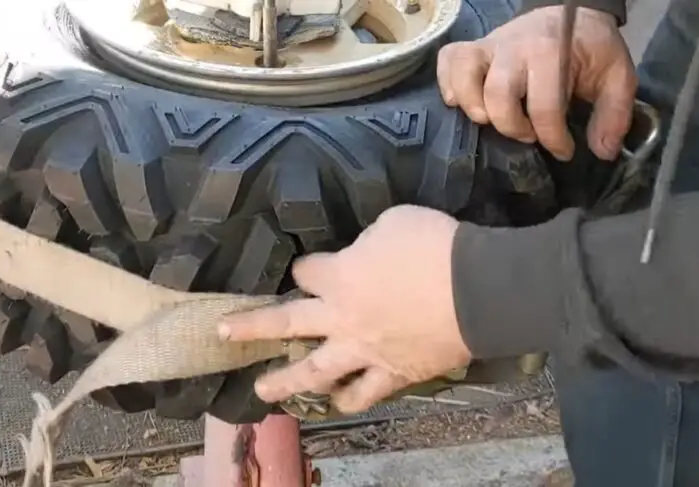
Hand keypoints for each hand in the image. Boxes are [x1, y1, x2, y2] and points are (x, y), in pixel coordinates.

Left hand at [219, 205, 471, 413]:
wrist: (476, 290)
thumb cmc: (433, 247)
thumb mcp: (394, 222)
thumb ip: (370, 238)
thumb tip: (367, 248)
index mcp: (339, 276)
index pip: (305, 272)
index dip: (304, 269)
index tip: (306, 268)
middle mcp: (341, 317)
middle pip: (286, 323)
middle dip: (251, 327)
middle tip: (222, 333)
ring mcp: (363, 350)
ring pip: (314, 372)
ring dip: (284, 381)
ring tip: (263, 390)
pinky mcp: (393, 373)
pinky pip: (364, 393)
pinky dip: (348, 399)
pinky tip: (337, 402)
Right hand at [437, 6, 636, 160]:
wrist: (571, 11)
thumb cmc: (592, 48)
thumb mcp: (618, 76)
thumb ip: (615, 114)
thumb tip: (603, 151)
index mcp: (551, 52)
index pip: (544, 106)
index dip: (553, 138)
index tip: (564, 150)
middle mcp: (514, 48)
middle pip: (497, 96)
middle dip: (513, 127)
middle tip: (530, 135)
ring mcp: (489, 46)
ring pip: (463, 77)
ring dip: (473, 108)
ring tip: (490, 121)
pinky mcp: (474, 49)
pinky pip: (448, 62)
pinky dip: (449, 85)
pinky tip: (464, 103)